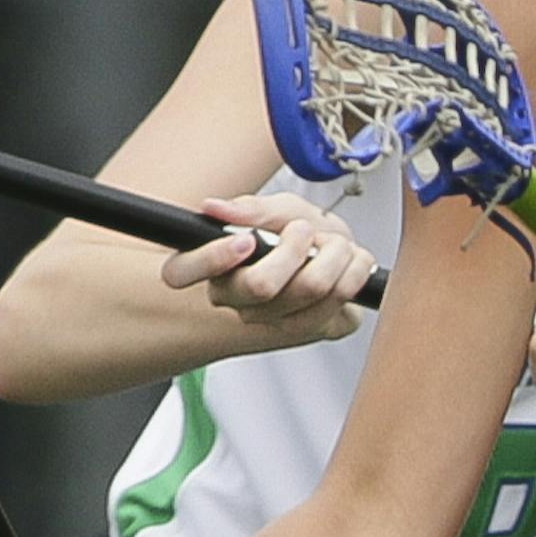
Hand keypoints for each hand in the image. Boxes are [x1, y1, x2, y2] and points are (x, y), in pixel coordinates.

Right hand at [162, 191, 377, 344]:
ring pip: (310, 288)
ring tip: (335, 245)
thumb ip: (251, 209)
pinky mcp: (316, 329)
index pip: (180, 273)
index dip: (212, 258)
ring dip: (335, 253)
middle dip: (295, 246)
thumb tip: (213, 207)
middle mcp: (241, 303)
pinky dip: (355, 271)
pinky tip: (350, 265)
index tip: (246, 239)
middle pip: (261, 284)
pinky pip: (339, 301)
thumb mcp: (278, 210)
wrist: (341, 255)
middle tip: (305, 231)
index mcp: (217, 270)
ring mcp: (276, 321)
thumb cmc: (302, 234)